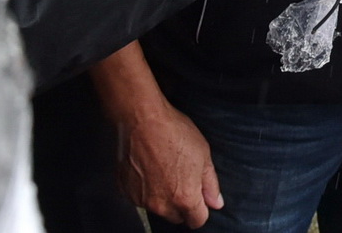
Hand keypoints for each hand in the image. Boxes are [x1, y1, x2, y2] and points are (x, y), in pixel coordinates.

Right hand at [116, 100, 221, 227]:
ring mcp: (140, 200)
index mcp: (184, 199)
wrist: (142, 120)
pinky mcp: (125, 191)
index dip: (201, 209)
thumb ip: (211, 183)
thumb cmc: (174, 133)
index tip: (199, 195)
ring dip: (162, 195)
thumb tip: (216, 203)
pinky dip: (144, 188)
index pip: (197, 221)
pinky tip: (148, 167)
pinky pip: (140, 197)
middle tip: (181, 177)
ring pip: (157, 207)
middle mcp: (161, 205)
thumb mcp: (203, 154)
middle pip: (176, 216)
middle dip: (181, 204)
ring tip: (163, 167)